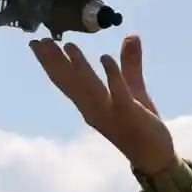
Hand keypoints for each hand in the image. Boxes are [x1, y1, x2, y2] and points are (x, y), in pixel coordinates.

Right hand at [29, 35, 175, 173]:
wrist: (154, 156)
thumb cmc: (141, 125)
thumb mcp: (133, 89)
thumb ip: (129, 64)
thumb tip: (131, 36)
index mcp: (90, 104)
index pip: (67, 80)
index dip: (51, 62)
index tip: (37, 43)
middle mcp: (93, 109)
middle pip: (70, 82)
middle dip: (53, 61)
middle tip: (38, 41)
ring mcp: (109, 113)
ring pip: (89, 87)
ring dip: (79, 66)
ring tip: (67, 45)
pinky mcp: (128, 114)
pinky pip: (118, 93)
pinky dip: (112, 76)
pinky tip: (105, 58)